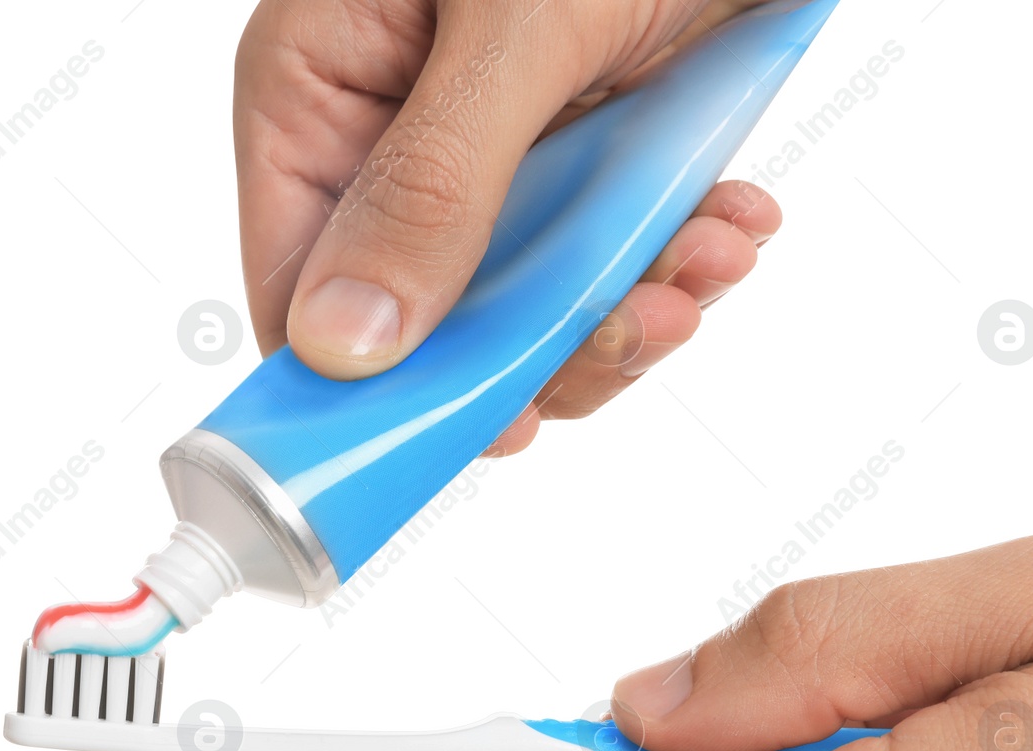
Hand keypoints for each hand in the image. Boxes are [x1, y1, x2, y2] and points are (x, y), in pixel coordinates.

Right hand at [233, 0, 778, 454]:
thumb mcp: (512, 27)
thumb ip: (432, 186)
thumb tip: (342, 345)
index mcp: (318, 92)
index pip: (299, 288)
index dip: (378, 386)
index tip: (483, 429)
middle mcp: (392, 134)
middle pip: (435, 321)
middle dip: (553, 342)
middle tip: (648, 321)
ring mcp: (494, 149)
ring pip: (536, 304)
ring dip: (636, 301)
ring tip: (713, 253)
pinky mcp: (582, 147)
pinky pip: (610, 252)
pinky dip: (679, 254)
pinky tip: (732, 220)